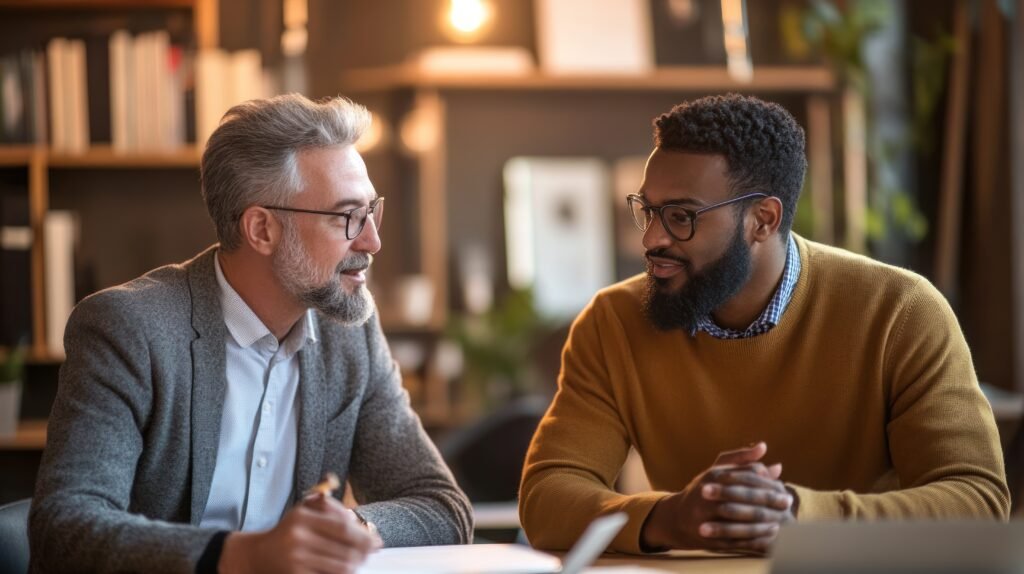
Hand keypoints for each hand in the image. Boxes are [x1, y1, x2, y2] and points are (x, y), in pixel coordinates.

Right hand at [219, 493, 382, 573]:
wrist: (257, 556)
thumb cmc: (288, 532)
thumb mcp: (304, 512)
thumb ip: (329, 509)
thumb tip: (357, 521)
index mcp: (302, 517)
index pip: (343, 527)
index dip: (364, 536)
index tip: (377, 541)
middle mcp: (298, 538)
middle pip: (345, 549)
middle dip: (363, 553)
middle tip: (371, 554)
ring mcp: (296, 560)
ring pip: (340, 566)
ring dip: (354, 566)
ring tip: (359, 562)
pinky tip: (344, 570)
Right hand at [640, 442, 793, 554]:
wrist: (678, 517)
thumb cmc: (706, 489)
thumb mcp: (719, 470)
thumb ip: (742, 459)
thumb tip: (764, 447)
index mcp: (712, 476)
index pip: (743, 475)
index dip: (765, 481)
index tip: (783, 487)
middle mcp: (707, 493)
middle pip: (742, 495)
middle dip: (767, 499)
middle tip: (787, 502)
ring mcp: (705, 515)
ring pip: (738, 518)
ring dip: (761, 521)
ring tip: (780, 521)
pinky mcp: (707, 535)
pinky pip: (732, 537)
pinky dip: (751, 538)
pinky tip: (767, 536)